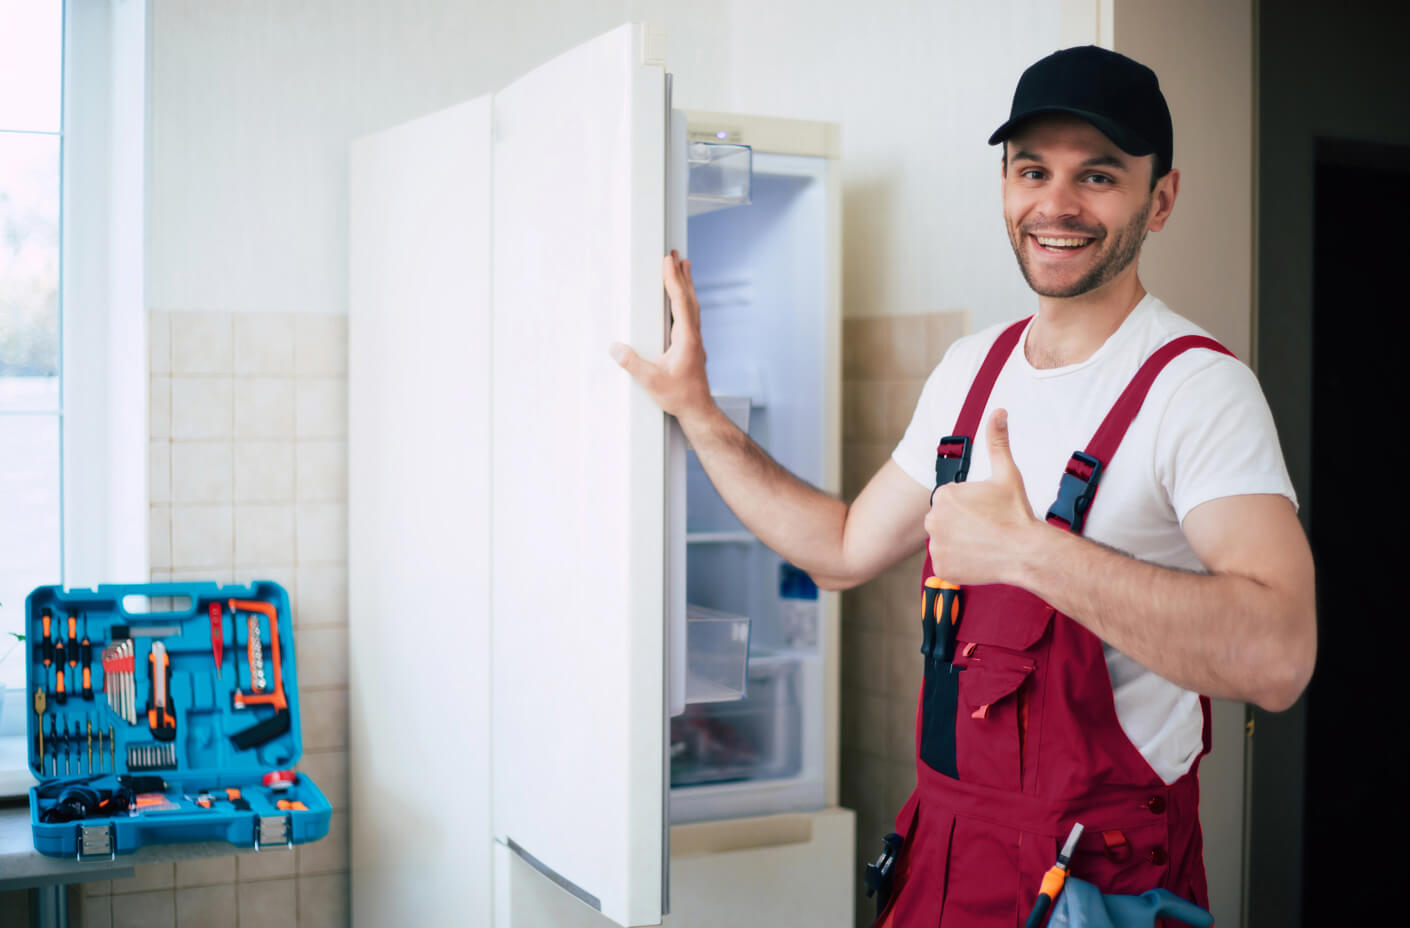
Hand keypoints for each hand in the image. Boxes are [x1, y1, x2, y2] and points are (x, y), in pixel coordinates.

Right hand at [609, 251, 714, 423]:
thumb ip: (632, 364)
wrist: (698, 411)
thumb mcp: (651, 381)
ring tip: (684, 267)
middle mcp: (693, 336)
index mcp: (686, 339)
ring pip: (692, 306)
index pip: (680, 302)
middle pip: (689, 298)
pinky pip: (690, 316)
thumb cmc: (679, 397)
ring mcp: (695, 341)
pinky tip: (681, 301)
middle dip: (682, 275)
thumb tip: (614, 348)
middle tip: (678, 254)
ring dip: (687, 286)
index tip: (668, 260)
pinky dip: (686, 301)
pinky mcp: (692, 347)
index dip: (673, 279)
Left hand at [924, 409, 1039, 584]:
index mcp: (944, 495)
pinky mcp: (941, 567)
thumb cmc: (1016, 512)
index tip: (987, 511)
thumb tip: (998, 411)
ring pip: (945, 540)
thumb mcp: (1007, 472)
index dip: (971, 505)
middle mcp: (933, 519)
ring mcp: (936, 546)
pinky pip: (946, 561)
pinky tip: (978, 557)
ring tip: (983, 542)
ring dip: (959, 541)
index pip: (951, 499)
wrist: (1026, 551)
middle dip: (961, 522)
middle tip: (986, 527)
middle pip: (944, 519)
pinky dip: (959, 561)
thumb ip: (997, 441)